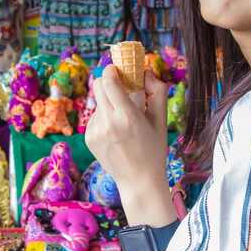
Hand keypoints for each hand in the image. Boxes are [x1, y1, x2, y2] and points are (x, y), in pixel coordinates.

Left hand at [85, 67, 169, 207]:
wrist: (138, 181)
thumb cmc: (154, 150)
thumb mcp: (161, 121)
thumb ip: (156, 92)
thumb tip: (146, 72)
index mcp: (127, 116)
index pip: (108, 82)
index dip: (111, 70)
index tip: (117, 69)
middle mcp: (108, 122)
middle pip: (97, 86)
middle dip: (108, 82)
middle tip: (120, 86)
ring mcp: (96, 131)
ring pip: (98, 103)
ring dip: (109, 103)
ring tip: (124, 120)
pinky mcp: (89, 138)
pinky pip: (95, 118)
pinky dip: (105, 118)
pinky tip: (117, 132)